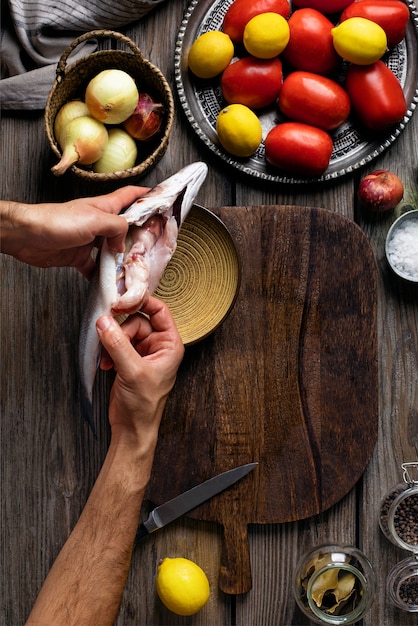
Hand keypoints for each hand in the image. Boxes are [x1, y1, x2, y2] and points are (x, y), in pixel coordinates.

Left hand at [0, 186, 147, 278]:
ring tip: (134, 269)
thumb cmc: (58, 221)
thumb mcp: (96, 219)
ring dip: (121, 259)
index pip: (130, 196)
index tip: (162, 198)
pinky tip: (109, 283)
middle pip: (124, 227)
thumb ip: (117, 228)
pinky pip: (95, 267)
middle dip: (139, 234)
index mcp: (104, 207)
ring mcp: (89, 240)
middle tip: (154, 245)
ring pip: (112, 249)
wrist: (28, 236)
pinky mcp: (79, 256)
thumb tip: (124, 244)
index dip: (146, 195)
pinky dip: (102, 276)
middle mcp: (99, 222)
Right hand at [96, 296, 183, 441]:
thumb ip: (118, 344)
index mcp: (170, 345)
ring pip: (124, 332)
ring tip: (108, 360)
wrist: (132, 428)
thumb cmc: (144, 405)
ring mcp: (142, 352)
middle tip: (111, 342)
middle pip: (136, 320)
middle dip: (121, 332)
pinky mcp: (128, 360)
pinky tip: (106, 365)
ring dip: (112, 343)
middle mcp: (158, 346)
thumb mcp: (133, 371)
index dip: (141, 303)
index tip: (121, 302)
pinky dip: (108, 351)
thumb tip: (105, 321)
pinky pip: (116, 344)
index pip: (159, 311)